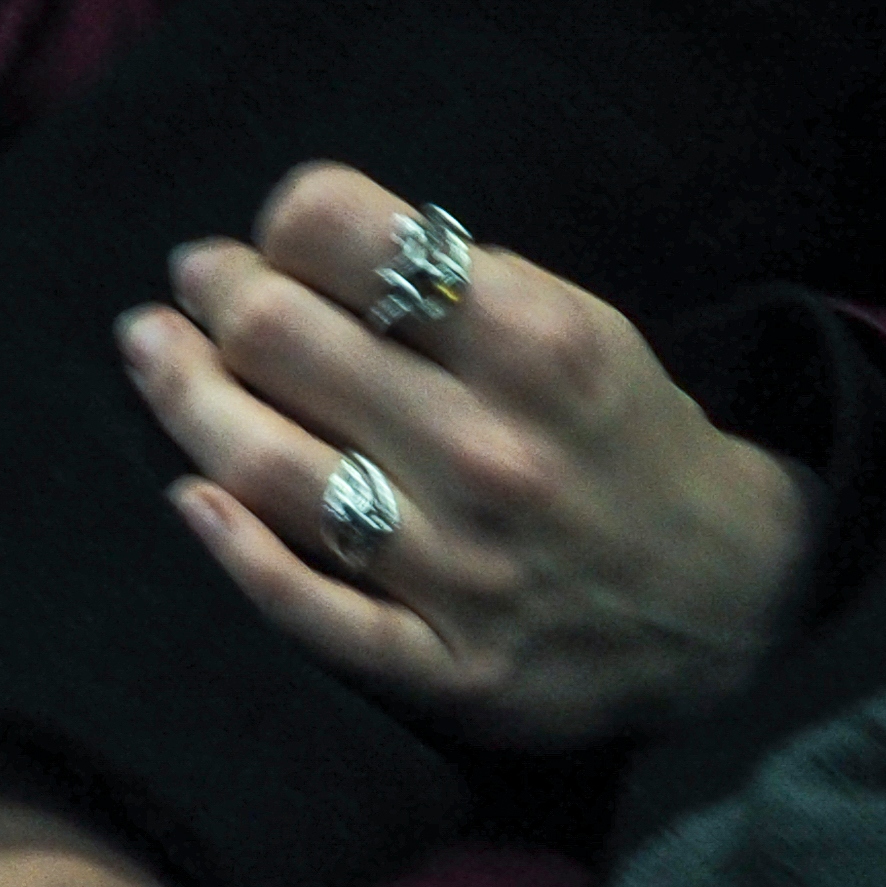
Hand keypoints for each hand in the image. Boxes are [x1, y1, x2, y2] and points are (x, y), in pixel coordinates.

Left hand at [118, 162, 813, 751]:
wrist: (733, 604)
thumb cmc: (625, 441)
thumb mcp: (581, 327)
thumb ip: (462, 284)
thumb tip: (301, 244)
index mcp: (537, 344)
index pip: (350, 237)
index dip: (286, 219)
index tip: (273, 232)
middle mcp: (491, 451)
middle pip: (283, 341)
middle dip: (219, 294)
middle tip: (197, 283)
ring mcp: (460, 567)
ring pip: (267, 466)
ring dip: (184, 396)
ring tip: (152, 349)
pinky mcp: (442, 667)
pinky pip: (308, 608)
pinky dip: (234, 551)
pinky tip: (185, 500)